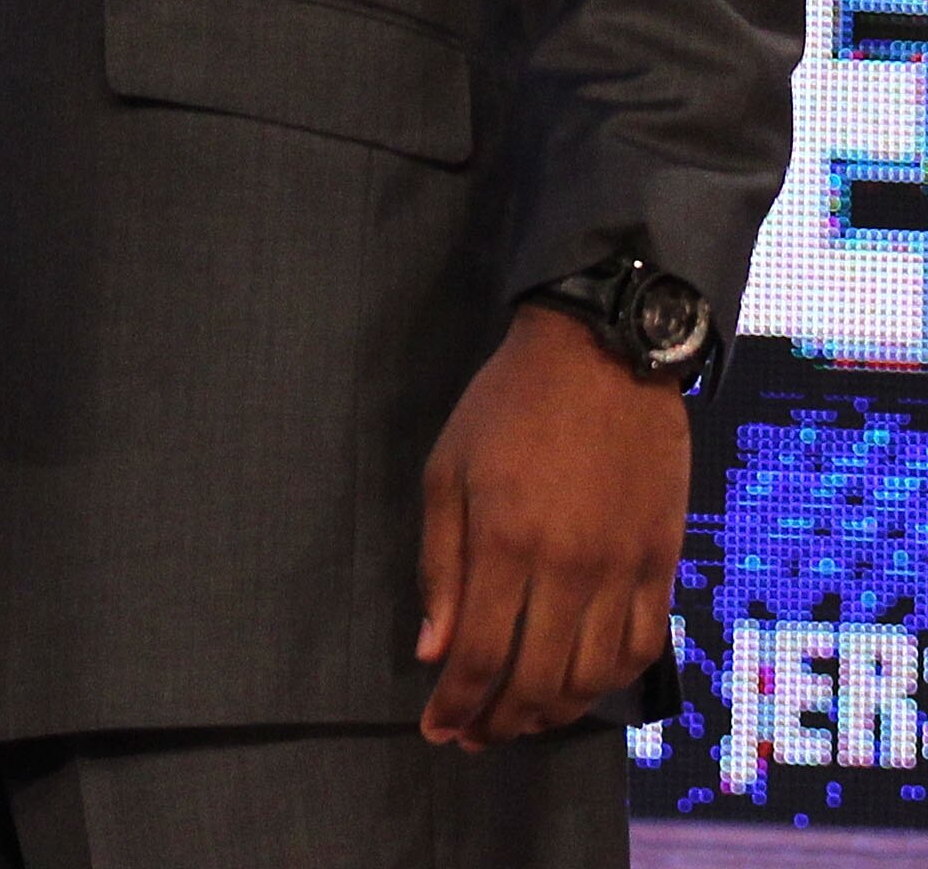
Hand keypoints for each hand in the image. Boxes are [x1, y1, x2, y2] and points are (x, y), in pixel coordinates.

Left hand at [417, 302, 687, 748]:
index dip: (457, 706)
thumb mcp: (448, 470)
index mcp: (505, 543)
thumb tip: (433, 652)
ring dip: (550, 715)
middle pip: (535, 682)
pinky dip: (608, 683)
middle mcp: (567, 569)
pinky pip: (640, 649)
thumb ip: (439, 566)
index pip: (480, 657)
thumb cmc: (507, 406)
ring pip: (590, 679)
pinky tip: (580, 688)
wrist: (601, 354)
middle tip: (472, 738)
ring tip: (518, 722)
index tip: (437, 730)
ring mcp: (621, 570)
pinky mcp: (659, 563)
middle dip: (498, 723)